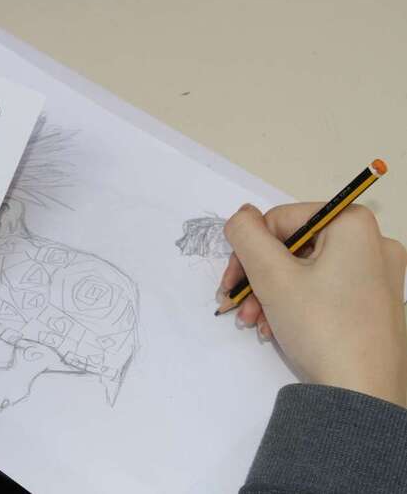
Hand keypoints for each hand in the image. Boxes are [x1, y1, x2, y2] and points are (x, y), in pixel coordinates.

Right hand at [220, 203, 406, 406]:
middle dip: (258, 277)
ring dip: (270, 294)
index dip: (249, 249)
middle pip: (292, 246)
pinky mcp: (375, 303)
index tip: (232, 281)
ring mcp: (377, 274)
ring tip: (253, 322)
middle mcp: (372, 243)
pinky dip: (295, 304)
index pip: (281, 220)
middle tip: (237, 304)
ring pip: (305, 270)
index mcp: (353, 225)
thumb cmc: (321, 328)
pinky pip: (324, 290)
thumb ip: (246, 235)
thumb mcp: (271, 275)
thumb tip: (241, 216)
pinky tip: (276, 328)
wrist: (362, 394)